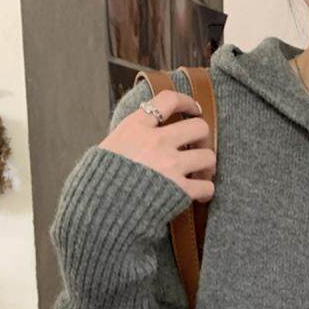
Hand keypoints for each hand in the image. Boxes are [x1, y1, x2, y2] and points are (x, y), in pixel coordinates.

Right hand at [98, 89, 215, 202]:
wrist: (100, 208)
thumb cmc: (100, 180)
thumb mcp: (110, 145)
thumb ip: (132, 135)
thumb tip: (146, 129)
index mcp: (136, 127)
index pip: (168, 100)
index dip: (187, 102)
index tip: (195, 109)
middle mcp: (156, 142)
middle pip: (199, 127)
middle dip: (203, 139)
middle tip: (198, 149)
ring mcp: (170, 165)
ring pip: (208, 156)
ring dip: (207, 166)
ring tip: (200, 174)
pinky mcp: (179, 190)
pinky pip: (207, 187)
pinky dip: (206, 191)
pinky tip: (199, 195)